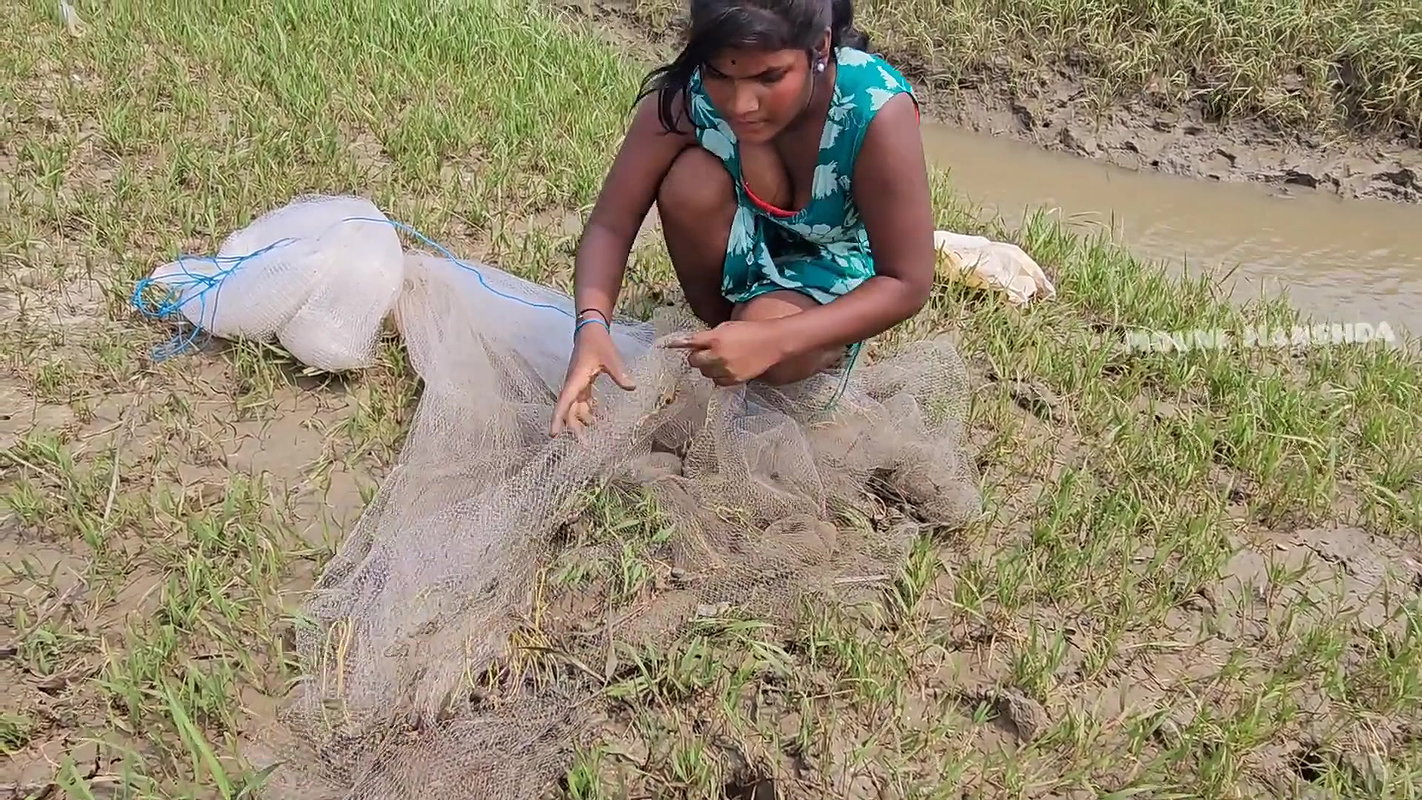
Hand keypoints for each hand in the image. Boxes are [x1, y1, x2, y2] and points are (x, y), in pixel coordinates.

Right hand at [550, 324, 635, 436]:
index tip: (553, 434)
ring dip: (582, 422)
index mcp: (576, 379)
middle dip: (574, 428)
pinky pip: (582, 402)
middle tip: (584, 446)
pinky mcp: (582, 384)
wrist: (590, 330)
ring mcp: (576, 385)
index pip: (564, 402)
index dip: (557, 419)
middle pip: (569, 411)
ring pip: (575, 408)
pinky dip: (588, 412)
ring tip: (592, 438)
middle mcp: (573, 385)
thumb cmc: (598, 343)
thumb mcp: (611, 358)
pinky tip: (597, 421)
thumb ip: (620, 373)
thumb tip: (632, 387)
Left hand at [664, 320, 784, 385]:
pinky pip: (717, 381)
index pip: (690, 342)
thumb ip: (707, 335)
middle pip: (694, 361)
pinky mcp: (733, 380)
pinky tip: (727, 368)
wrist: (772, 344)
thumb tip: (691, 342)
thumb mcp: (726, 327)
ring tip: (720, 359)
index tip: (666, 345)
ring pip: (705, 373)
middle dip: (697, 357)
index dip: (677, 344)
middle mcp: (718, 355)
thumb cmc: (748, 331)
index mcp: (715, 338)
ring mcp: (725, 369)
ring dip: (708, 367)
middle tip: (706, 352)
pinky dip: (718, 376)